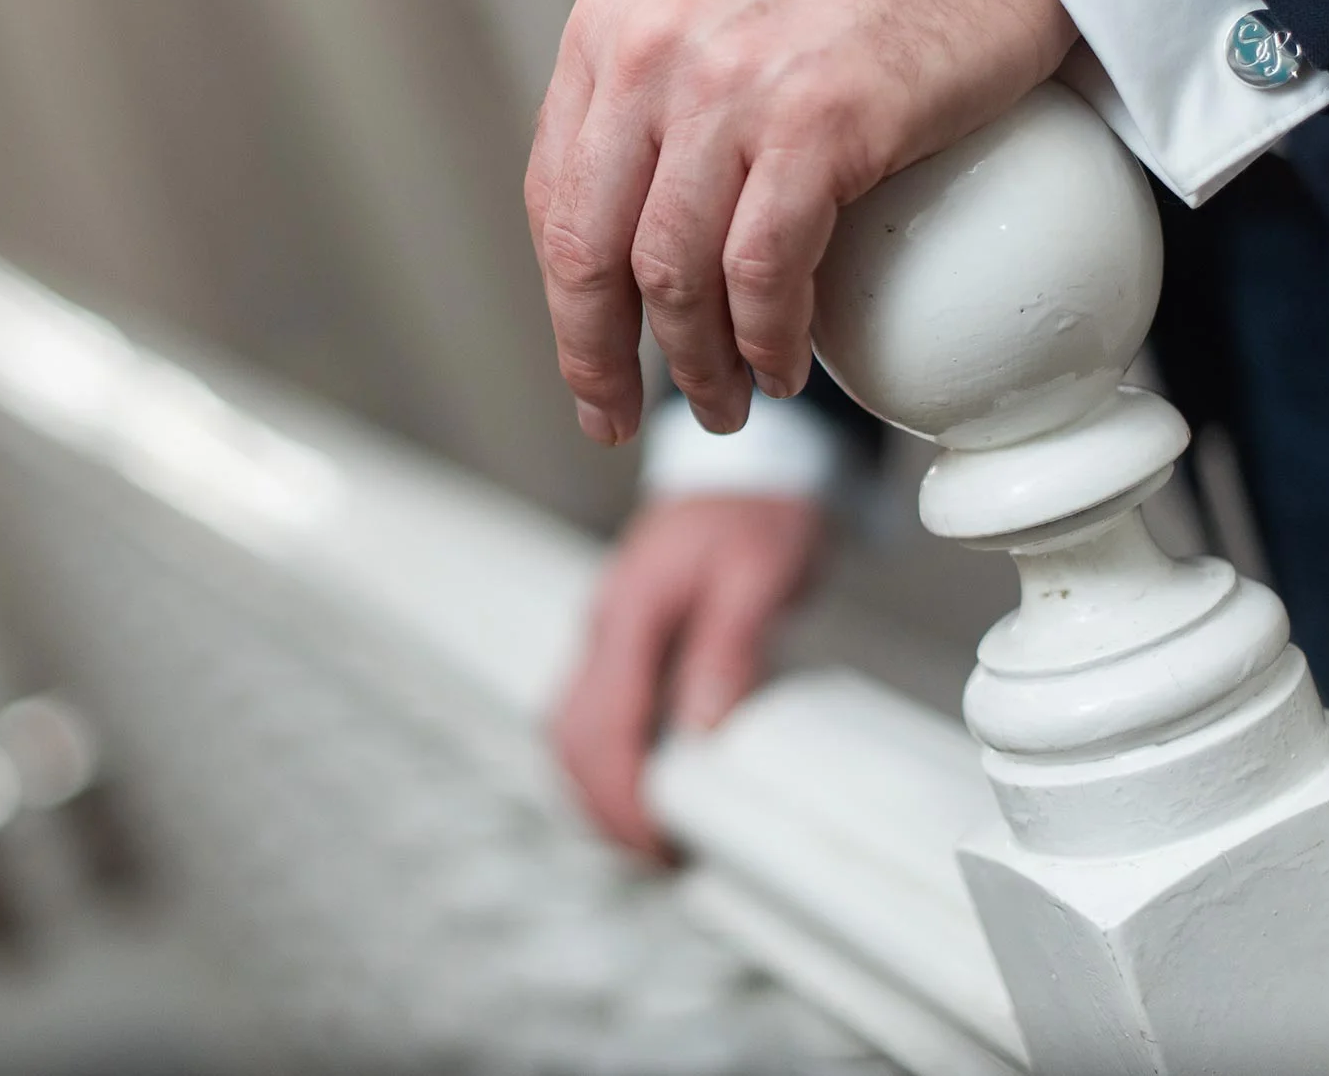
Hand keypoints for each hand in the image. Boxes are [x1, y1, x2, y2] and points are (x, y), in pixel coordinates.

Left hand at [525, 0, 1073, 443]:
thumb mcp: (719, 18)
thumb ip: (660, 106)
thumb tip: (627, 240)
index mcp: (612, 27)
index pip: (553, 199)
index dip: (565, 308)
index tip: (590, 371)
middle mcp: (653, 49)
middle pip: (592, 249)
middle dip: (600, 359)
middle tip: (621, 418)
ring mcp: (732, 83)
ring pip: (673, 274)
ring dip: (696, 365)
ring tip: (726, 401)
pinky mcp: (818, 120)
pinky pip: (763, 271)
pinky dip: (767, 340)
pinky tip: (782, 366)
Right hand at [551, 493, 823, 858]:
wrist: (749, 469)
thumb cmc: (758, 516)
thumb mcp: (760, 575)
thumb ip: (730, 649)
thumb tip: (704, 730)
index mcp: (631, 609)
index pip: (604, 723)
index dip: (623, 795)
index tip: (659, 844)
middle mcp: (603, 624)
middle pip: (569, 737)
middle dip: (602, 808)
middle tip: (660, 858)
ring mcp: (603, 634)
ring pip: (567, 730)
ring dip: (596, 791)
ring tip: (653, 839)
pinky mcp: (616, 644)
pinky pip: (588, 715)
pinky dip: (603, 764)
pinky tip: (642, 791)